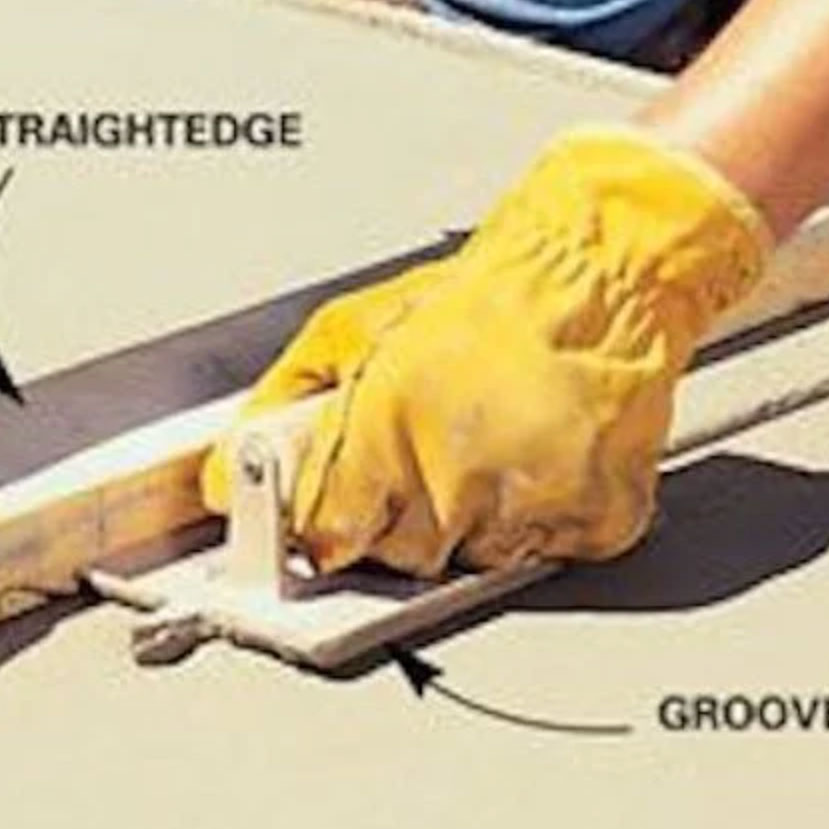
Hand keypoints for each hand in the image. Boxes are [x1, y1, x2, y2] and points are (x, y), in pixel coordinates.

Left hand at [202, 127, 770, 575]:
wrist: (602, 269)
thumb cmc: (488, 291)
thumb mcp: (354, 325)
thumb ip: (284, 405)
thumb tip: (226, 471)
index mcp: (386, 430)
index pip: (326, 538)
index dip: (329, 525)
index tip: (338, 513)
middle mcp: (456, 476)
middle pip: (401, 557)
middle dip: (405, 515)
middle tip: (430, 451)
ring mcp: (529, 503)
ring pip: (475, 560)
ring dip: (476, 516)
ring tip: (493, 438)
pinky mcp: (594, 516)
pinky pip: (549, 549)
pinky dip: (546, 513)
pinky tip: (544, 450)